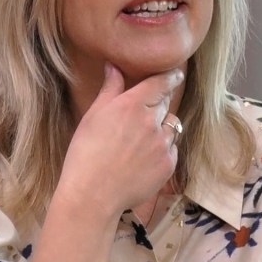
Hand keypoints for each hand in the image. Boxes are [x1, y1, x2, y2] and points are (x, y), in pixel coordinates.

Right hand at [58, 63, 183, 217]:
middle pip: (166, 103)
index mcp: (132, 105)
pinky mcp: (168, 165)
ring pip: (171, 127)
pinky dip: (162, 150)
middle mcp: (152, 121)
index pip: (161, 83)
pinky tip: (143, 160)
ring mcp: (163, 144)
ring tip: (140, 142)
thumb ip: (109, 89)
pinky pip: (172, 149)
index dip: (171, 76)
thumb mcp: (93, 116)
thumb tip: (113, 66)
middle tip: (143, 115)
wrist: (92, 195)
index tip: (176, 74)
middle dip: (159, 104)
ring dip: (162, 128)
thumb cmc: (85, 153)